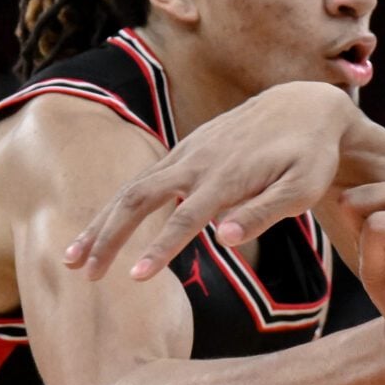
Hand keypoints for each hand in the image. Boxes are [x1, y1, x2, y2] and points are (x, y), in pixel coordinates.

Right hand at [61, 81, 353, 281]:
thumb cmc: (310, 155)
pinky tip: (102, 228)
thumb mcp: (303, 188)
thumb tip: (223, 239)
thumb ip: (263, 212)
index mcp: (226, 176)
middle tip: (82, 273)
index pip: (184, 219)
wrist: (304, 106)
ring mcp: (187, 153)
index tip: (135, 278)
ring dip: (100, 223)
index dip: (159, 249)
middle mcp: (197, 161)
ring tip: (74, 258)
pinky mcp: (185, 150)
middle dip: (106, 236)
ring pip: (131, 188)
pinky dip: (117, 206)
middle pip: (138, 199)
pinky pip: (143, 179)